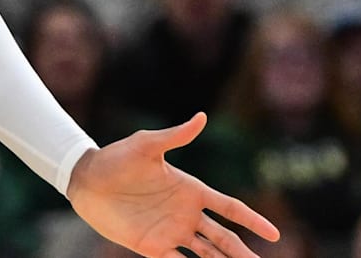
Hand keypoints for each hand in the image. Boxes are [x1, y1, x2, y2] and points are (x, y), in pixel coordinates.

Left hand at [67, 113, 279, 257]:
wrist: (86, 180)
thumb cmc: (116, 159)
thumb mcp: (146, 146)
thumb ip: (175, 136)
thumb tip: (202, 117)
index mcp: (191, 190)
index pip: (230, 208)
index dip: (252, 220)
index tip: (274, 235)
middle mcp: (186, 214)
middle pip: (224, 238)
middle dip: (243, 253)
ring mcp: (171, 232)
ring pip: (207, 254)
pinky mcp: (152, 246)